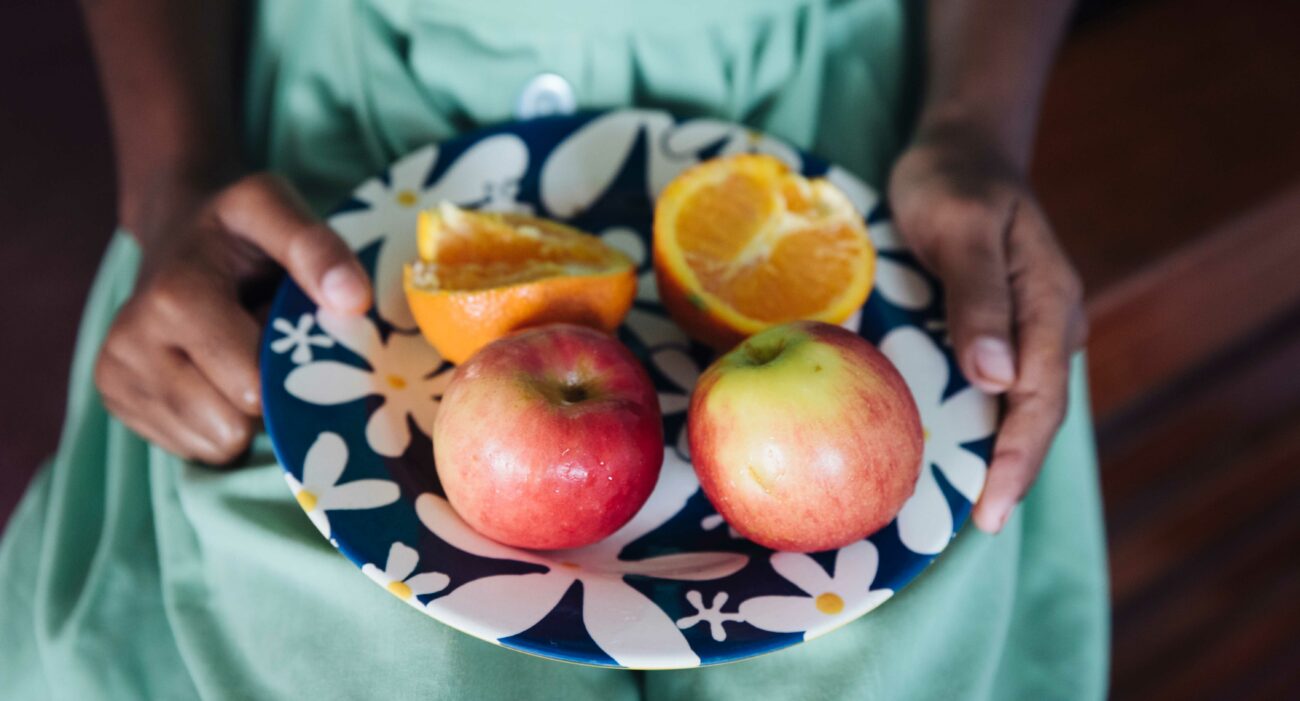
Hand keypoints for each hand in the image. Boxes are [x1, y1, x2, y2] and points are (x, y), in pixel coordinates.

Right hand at [95, 173, 371, 463]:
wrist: (176, 227)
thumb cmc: (236, 227)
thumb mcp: (277, 209)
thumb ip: (318, 249)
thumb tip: (353, 300)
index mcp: (174, 299)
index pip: (254, 388)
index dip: (290, 369)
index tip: (290, 330)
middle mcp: (131, 342)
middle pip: (234, 423)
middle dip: (267, 393)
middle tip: (264, 341)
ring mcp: (117, 375)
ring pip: (215, 445)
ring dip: (243, 410)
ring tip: (237, 352)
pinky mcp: (116, 399)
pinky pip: (193, 449)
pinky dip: (217, 421)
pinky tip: (213, 371)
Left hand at [888, 121, 1087, 532]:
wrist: (962, 149)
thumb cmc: (955, 182)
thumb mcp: (961, 228)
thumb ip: (979, 299)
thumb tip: (997, 378)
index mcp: (1050, 304)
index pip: (1038, 400)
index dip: (1016, 459)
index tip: (989, 509)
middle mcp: (1049, 324)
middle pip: (1035, 414)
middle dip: (1010, 472)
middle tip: (976, 525)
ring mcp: (1029, 328)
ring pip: (1018, 405)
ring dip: (996, 453)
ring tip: (961, 506)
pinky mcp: (1002, 326)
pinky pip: (997, 385)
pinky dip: (980, 422)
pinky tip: (950, 449)